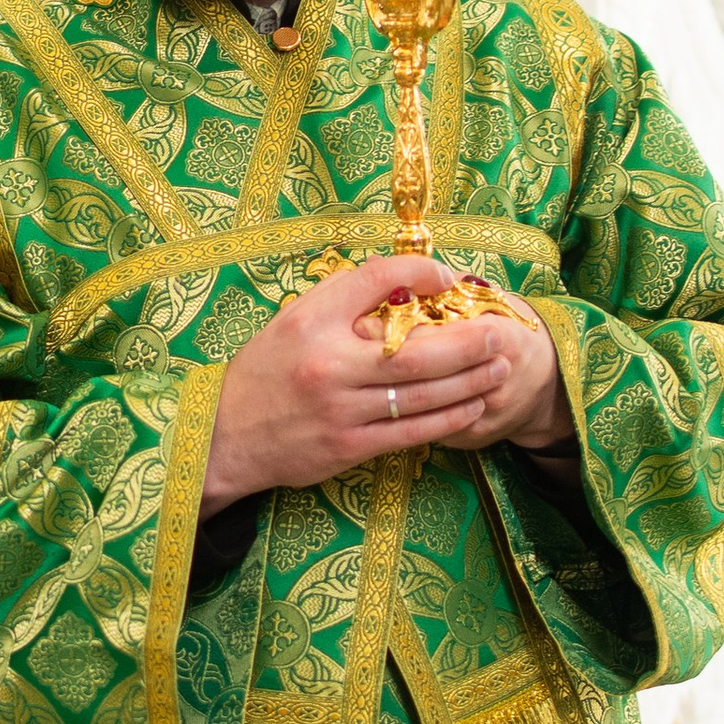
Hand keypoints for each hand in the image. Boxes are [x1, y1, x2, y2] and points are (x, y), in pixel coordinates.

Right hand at [200, 258, 571, 512]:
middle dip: (467, 343)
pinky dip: (449, 419)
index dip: (420, 274)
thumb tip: (410, 278)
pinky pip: (412, 432)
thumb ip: (347, 296)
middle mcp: (328, 366)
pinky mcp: (349, 449)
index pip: (376, 281)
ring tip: (499, 367)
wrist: (224, 435)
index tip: (449, 278)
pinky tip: (473, 407)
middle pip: (416, 352)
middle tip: (499, 332)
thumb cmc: (266, 370)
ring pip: (422, 396)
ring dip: (470, 382)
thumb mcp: (295, 318)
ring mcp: (341, 412)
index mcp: (311, 322)